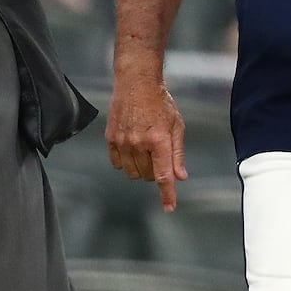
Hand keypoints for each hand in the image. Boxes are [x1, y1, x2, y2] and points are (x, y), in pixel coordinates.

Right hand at [106, 75, 187, 210]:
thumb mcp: (177, 125)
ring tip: (145, 150)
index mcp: (159, 140)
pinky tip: (131, 148)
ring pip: (132, 173)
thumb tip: (180, 177)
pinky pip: (117, 163)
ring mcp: (123, 141)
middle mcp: (140, 143)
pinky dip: (125, 162)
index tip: (169, 208)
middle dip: (155, 172)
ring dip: (140, 169)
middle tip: (158, 155)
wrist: (136, 82)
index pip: (163, 175)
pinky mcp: (111, 138)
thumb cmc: (160, 102)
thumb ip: (177, 154)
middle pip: (147, 176)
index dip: (167, 194)